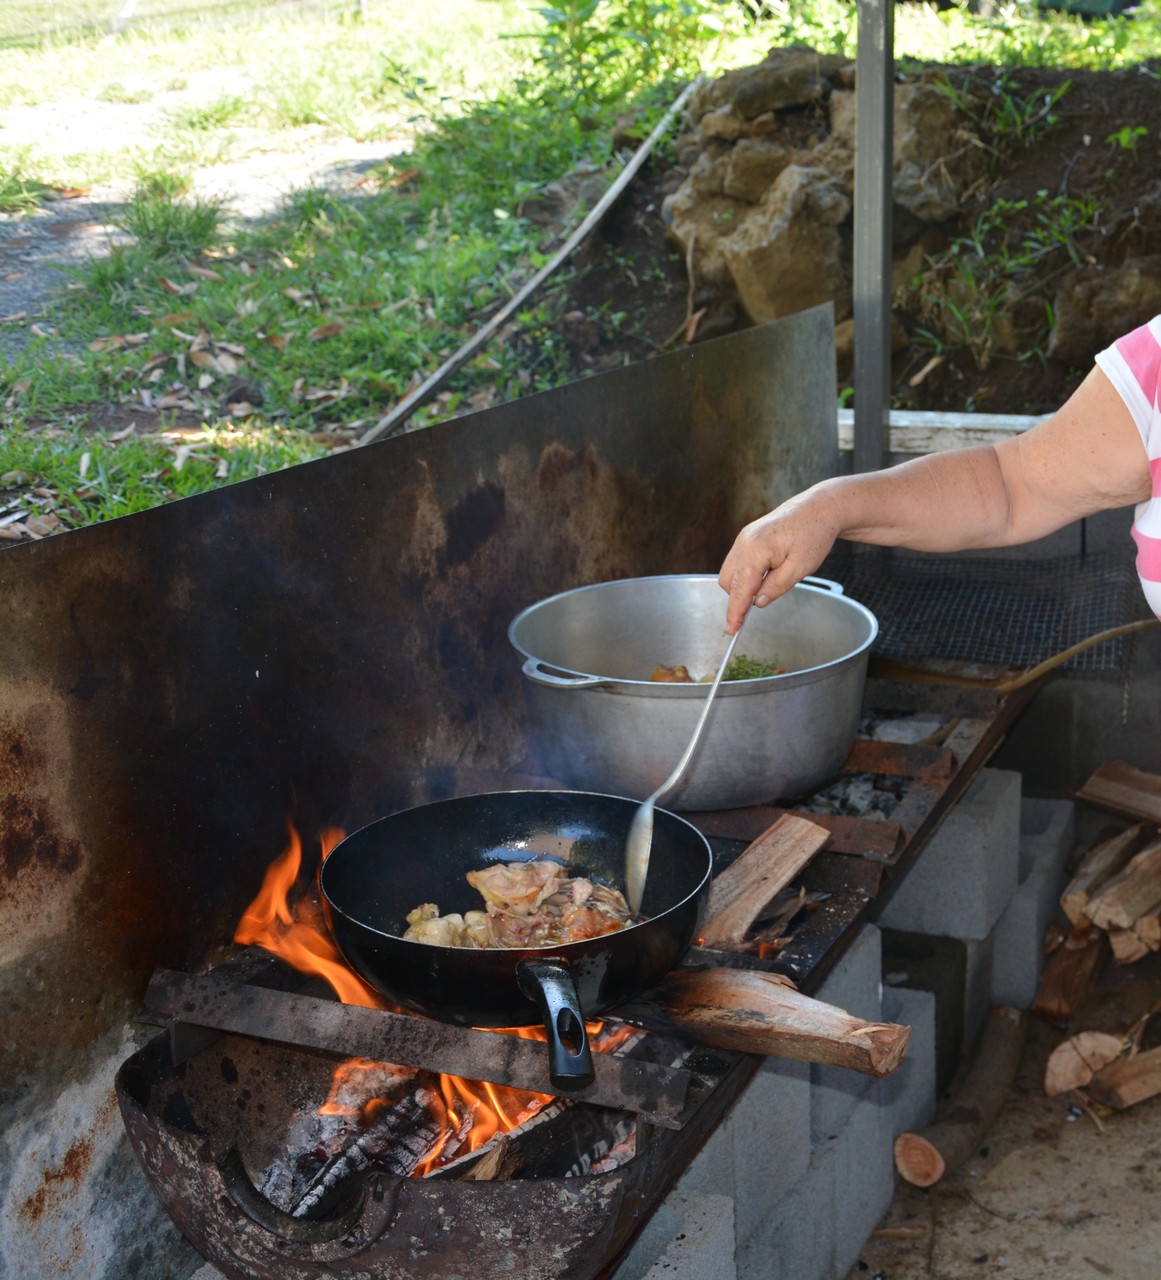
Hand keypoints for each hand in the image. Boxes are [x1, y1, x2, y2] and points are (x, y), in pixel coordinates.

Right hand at [718, 484, 843, 633]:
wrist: (819, 508)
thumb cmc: (814, 535)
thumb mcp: (801, 567)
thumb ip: (777, 587)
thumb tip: (758, 602)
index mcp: (756, 550)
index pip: (740, 589)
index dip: (735, 612)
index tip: (731, 630)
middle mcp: (744, 542)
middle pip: (728, 582)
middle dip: (739, 597)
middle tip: (759, 605)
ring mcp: (743, 538)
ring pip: (730, 572)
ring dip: (743, 585)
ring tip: (769, 584)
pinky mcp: (747, 536)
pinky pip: (738, 562)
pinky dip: (746, 574)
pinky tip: (766, 575)